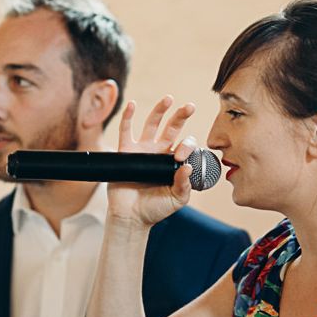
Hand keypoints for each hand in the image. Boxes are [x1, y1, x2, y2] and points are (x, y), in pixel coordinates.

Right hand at [108, 95, 195, 226]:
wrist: (132, 218)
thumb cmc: (156, 209)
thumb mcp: (177, 199)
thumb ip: (184, 184)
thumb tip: (186, 167)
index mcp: (173, 161)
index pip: (184, 144)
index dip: (186, 145)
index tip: (180, 156)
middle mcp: (159, 152)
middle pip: (171, 128)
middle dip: (181, 116)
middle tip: (190, 107)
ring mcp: (142, 150)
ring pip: (151, 125)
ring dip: (159, 110)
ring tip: (168, 99)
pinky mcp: (126, 153)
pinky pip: (126, 131)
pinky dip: (128, 117)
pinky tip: (132, 105)